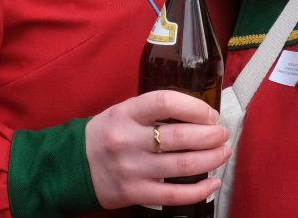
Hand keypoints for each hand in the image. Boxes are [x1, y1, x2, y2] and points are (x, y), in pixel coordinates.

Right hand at [85, 90, 229, 209]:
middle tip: (222, 134)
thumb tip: (197, 111)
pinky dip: (199, 190)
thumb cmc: (107, 134)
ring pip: (182, 166)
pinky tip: (212, 182)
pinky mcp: (135, 193)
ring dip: (211, 159)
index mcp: (126, 113)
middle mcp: (128, 140)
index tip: (210, 114)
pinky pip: (174, 195)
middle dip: (210, 136)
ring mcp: (132, 169)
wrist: (74, 165)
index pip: (165, 102)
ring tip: (223, 152)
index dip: (194, 107)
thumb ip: (153, 109)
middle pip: (180, 137)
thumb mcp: (123, 111)